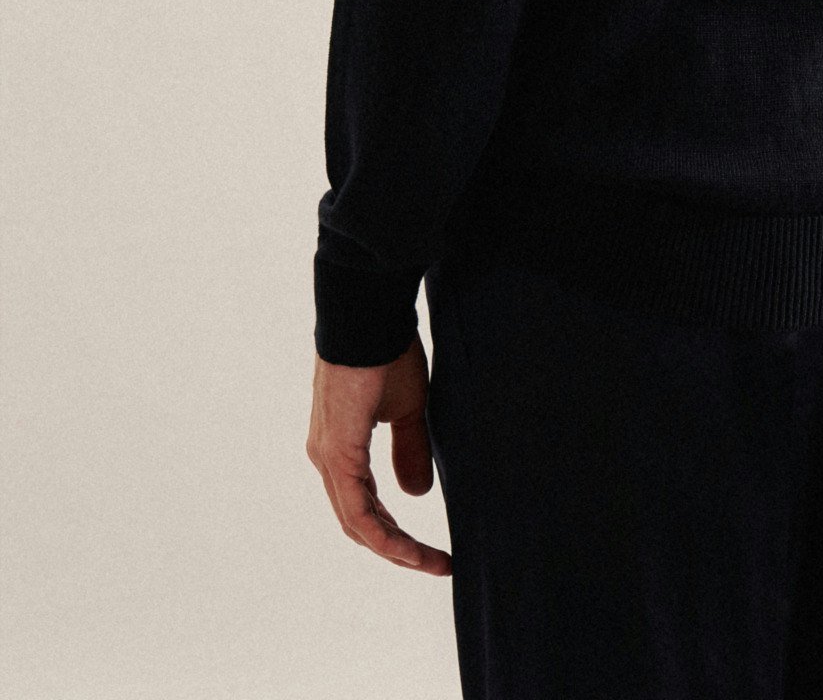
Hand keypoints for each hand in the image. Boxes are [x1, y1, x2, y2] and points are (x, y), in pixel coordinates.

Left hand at [307, 332, 451, 574]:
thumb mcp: (407, 409)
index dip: (395, 533)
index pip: (364, 506)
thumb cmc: (388, 353)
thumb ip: (409, 451)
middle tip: (435, 564)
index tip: (431, 551)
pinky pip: (358, 509)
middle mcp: (326, 458)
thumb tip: (415, 496)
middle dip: (398, 549)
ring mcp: (328, 457)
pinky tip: (408, 548)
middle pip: (359, 522)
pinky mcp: (337, 452)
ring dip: (394, 548)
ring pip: (357, 522)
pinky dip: (383, 534)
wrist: (371, 318)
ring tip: (430, 563)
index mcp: (340, 447)